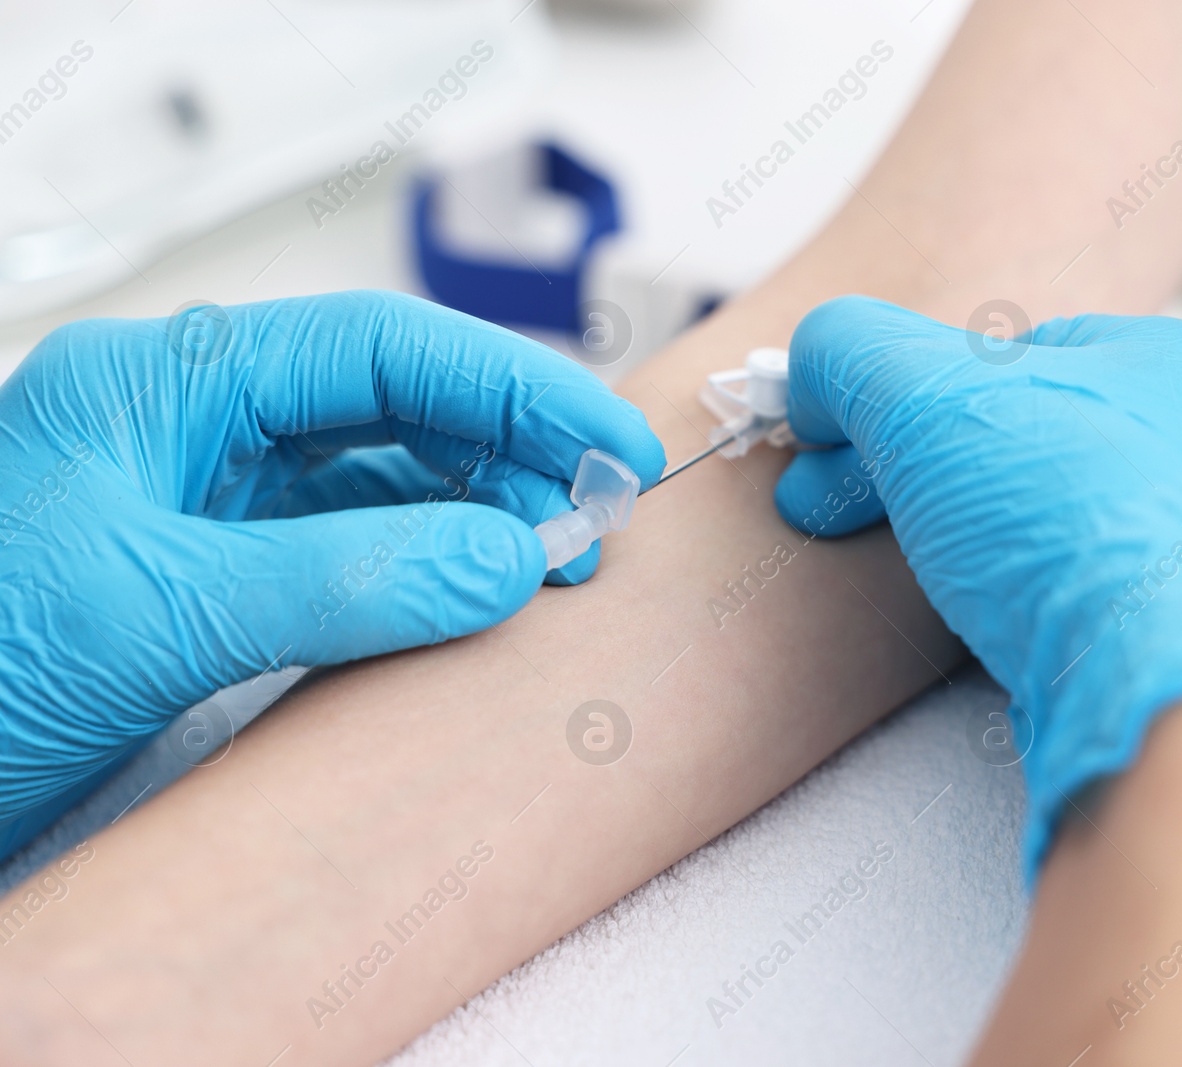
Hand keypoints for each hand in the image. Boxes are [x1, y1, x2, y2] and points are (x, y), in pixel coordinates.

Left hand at [0, 290, 662, 849]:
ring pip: (386, 481)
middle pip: (394, 404)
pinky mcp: (224, 586)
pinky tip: (487, 595)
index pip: (376, 349)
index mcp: (165, 387)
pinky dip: (436, 571)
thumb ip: (344, 579)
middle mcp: (195, 434)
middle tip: (603, 506)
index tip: (604, 436)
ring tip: (562, 556)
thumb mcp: (154, 612)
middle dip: (509, 446)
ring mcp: (212, 511)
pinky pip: (360, 555)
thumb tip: (510, 558)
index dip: (508, 382)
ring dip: (483, 511)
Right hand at [774, 296, 1181, 991]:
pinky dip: (1006, 611)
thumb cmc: (1075, 526)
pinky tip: (975, 632)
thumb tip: (813, 367)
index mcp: (1172, 365)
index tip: (829, 438)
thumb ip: (852, 352)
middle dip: (904, 471)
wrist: (1169, 709)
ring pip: (1039, 531)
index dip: (900, 387)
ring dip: (951, 543)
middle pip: (1013, 441)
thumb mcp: (924, 394)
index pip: (1008, 350)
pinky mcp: (1175, 654)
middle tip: (823, 504)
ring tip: (901, 569)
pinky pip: (1067, 609)